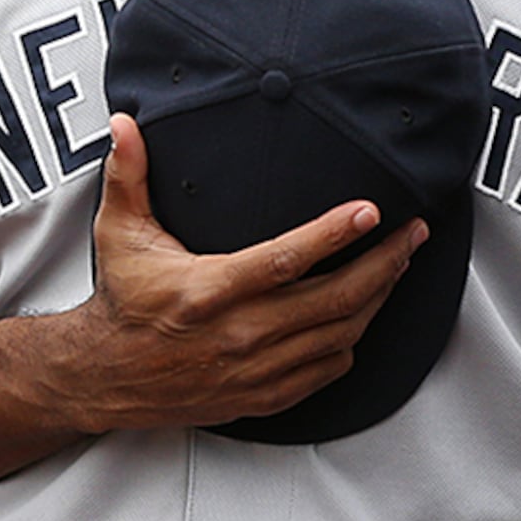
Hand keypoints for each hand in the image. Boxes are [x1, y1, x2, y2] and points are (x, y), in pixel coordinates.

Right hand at [21, 113, 425, 434]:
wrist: (108, 376)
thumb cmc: (123, 301)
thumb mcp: (119, 233)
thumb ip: (127, 175)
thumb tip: (125, 124)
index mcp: (209, 291)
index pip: (286, 260)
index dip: (334, 234)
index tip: (371, 211)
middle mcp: (239, 334)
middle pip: (334, 299)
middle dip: (384, 262)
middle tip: (413, 233)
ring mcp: (255, 369)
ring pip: (341, 335)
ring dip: (378, 298)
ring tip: (398, 264)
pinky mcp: (264, 395)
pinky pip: (328, 370)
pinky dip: (352, 341)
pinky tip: (363, 313)